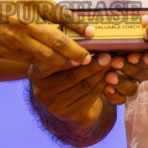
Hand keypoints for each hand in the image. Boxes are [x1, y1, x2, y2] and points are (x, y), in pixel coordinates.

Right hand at [0, 0, 91, 66]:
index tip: (92, 33)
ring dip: (61, 61)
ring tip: (73, 63)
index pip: (61, 14)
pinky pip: (29, 60)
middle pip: (57, 40)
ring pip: (45, 55)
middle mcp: (24, 20)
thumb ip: (39, 6)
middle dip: (76, 51)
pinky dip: (42, 63)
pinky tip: (51, 64)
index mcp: (29, 1)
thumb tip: (62, 20)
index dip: (78, 25)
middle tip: (88, 57)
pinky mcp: (6, 52)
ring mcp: (14, 38)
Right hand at [29, 52, 147, 129]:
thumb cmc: (63, 71)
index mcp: (35, 73)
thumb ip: (66, 49)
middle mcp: (42, 91)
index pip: (54, 63)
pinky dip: (101, 85)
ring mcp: (54, 105)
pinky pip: (89, 97)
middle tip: (108, 55)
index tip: (89, 49)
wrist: (65, 101)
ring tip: (111, 63)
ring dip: (100, 74)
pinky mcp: (68, 114)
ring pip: (83, 86)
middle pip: (71, 75)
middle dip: (92, 65)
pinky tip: (109, 76)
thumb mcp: (59, 59)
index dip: (72, 57)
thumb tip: (88, 33)